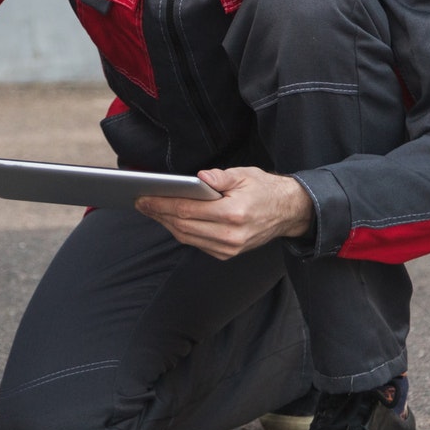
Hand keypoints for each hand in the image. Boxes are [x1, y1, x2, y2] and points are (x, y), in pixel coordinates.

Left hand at [135, 167, 314, 260]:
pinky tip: (171, 219)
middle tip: (142, 203)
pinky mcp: (227, 254)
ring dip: (167, 224)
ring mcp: (228, 248)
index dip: (162, 204)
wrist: (288, 212)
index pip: (187, 210)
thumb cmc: (265, 190)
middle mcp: (230, 235)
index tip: (144, 197)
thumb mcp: (245, 175)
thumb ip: (220, 177)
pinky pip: (197, 243)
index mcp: (233, 214)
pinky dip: (181, 231)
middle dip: (159, 214)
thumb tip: (199, 178)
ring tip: (152, 210)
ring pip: (187, 237)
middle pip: (182, 226)